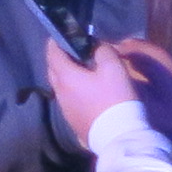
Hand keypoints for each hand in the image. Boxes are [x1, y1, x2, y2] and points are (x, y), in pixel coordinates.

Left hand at [44, 33, 171, 143]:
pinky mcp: (73, 122)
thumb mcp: (114, 68)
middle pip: (53, 70)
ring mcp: (65, 109)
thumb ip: (102, 52)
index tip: (59, 35)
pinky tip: (85, 91)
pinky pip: (68, 100)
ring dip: (66, 76)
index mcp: (66, 77)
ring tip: (80, 71)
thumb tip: (96, 48)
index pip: (52, 54)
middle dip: (58, 58)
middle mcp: (60, 93)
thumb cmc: (115, 98)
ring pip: (60, 87)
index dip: (55, 42)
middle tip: (71, 51)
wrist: (119, 136)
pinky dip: (72, 90)